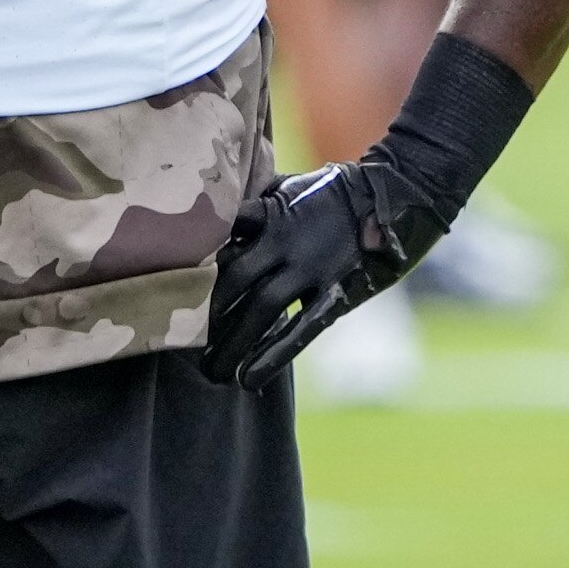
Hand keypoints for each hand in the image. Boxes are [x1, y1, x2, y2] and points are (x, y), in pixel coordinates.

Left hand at [200, 162, 413, 385]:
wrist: (398, 193)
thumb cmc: (337, 190)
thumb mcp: (289, 186)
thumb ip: (256, 204)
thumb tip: (217, 212)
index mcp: (270, 214)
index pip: (220, 240)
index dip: (194, 267)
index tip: (170, 291)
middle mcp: (284, 243)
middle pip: (232, 281)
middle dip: (204, 313)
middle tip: (179, 344)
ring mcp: (311, 268)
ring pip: (260, 311)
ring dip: (232, 344)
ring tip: (211, 374)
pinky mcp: (337, 292)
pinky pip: (302, 329)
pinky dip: (274, 356)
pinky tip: (250, 381)